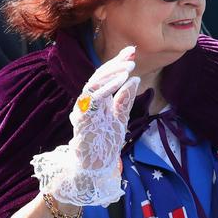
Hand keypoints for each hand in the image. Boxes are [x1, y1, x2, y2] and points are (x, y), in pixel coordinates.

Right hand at [31, 46, 139, 205]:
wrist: (96, 166)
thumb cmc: (106, 142)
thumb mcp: (120, 117)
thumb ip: (125, 100)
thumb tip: (135, 80)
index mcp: (98, 98)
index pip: (106, 75)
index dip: (117, 62)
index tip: (132, 51)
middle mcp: (89, 100)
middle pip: (99, 75)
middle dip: (115, 63)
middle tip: (131, 55)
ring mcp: (84, 108)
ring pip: (94, 83)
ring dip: (112, 74)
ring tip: (128, 67)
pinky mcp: (82, 118)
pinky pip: (92, 99)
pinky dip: (106, 88)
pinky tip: (120, 81)